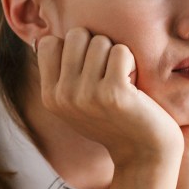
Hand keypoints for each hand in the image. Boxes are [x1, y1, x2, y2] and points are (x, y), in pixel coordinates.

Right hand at [37, 28, 183, 167]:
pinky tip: (133, 85)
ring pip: (100, 41)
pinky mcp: (113, 93)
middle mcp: (63, 96)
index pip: (49, 43)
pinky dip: (131, 62)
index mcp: (50, 97)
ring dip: (117, 55)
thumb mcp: (76, 102)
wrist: (144, 153)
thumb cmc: (114, 120)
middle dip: (97, 45)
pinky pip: (121, 51)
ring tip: (122, 80)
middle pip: (76, 35)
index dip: (74, 47)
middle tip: (109, 72)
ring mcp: (87, 95)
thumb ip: (60, 74)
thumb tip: (44, 37)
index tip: (89, 69)